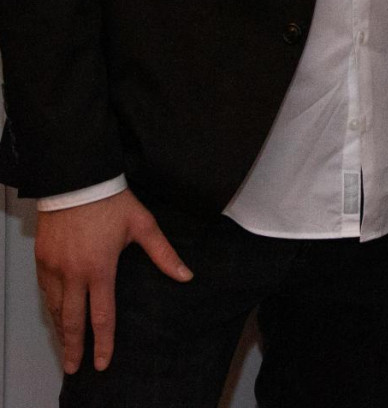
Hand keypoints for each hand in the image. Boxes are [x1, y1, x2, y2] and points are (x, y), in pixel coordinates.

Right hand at [35, 189, 191, 373]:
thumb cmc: (112, 202)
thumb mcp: (143, 225)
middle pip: (72, 321)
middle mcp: (73, 274)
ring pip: (55, 308)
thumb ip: (163, 254)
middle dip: (73, 347)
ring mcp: (54, 268)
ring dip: (61, 329)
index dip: (103, 342)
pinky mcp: (42, 259)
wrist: (78, 180)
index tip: (102, 362)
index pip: (102, 316)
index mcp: (100, 269)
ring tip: (66, 345)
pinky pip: (45, 291)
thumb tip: (186, 275)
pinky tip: (56, 313)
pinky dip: (50, 306)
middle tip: (74, 367)